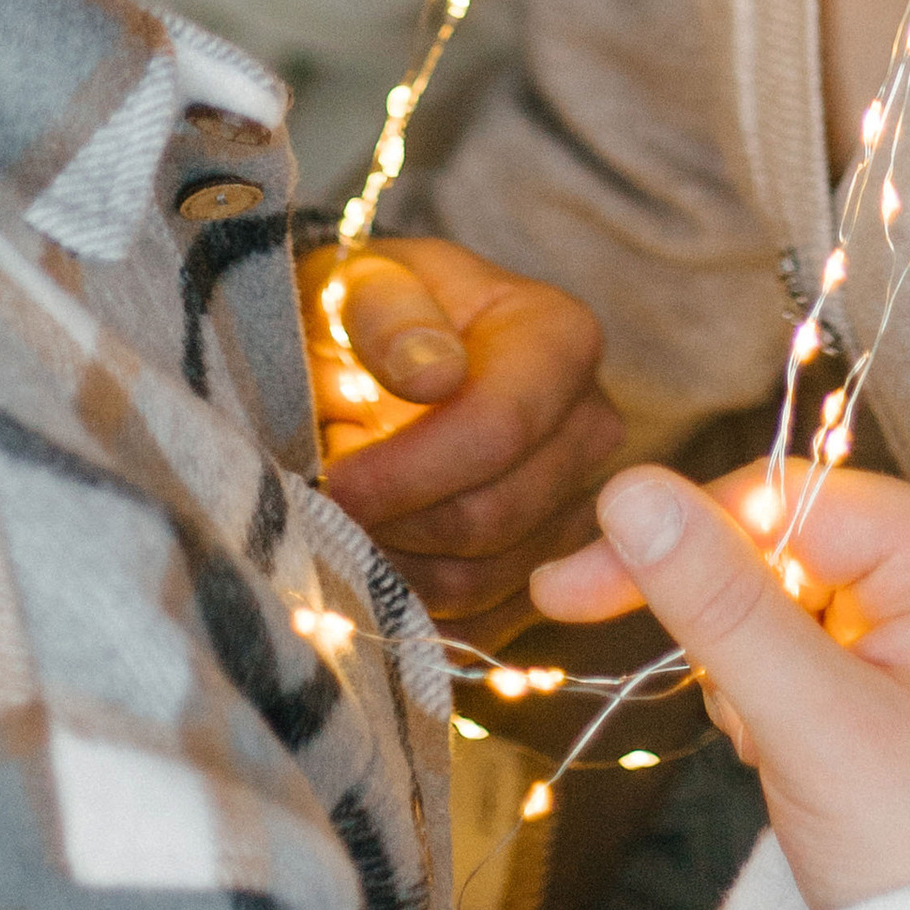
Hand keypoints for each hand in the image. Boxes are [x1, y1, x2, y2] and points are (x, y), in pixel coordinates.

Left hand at [298, 236, 622, 619]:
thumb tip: (432, 376)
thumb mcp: (361, 284)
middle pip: (494, 515)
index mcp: (561, 340)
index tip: (330, 479)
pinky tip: (368, 567)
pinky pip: (484, 625)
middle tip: (319, 504)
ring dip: (393, 567)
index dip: (406, 471)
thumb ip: (389, 317)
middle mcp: (591, 426)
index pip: (499, 429)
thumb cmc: (368, 312)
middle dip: (392, 521)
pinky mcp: (548, 571)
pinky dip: (414, 609)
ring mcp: (578, 504)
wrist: (379, 355)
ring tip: (338, 523)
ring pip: (484, 580)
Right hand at [531, 463, 909, 909]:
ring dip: (763, 684)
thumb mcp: (815, 725)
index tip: (567, 589)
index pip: (785, 499)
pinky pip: (828, 660)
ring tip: (798, 765)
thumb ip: (721, 601)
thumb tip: (629, 490)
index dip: (673, 539)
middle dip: (738, 637)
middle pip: (792, 549)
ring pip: (798, 610)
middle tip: (742, 725)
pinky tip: (814, 772)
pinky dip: (792, 710)